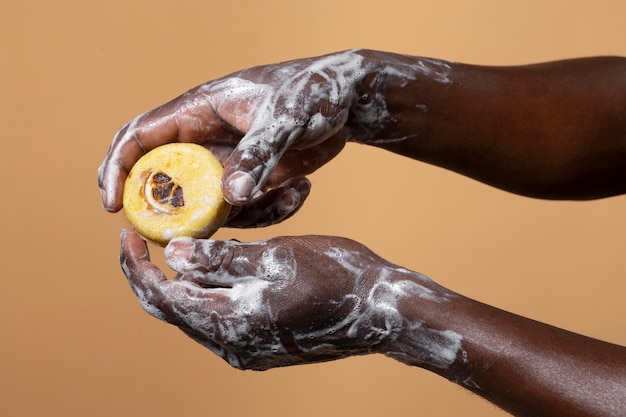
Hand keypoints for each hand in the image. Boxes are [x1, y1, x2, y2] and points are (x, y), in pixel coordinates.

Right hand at [99, 50, 376, 223]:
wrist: (346, 100)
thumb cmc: (312, 92)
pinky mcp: (253, 180)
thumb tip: (230, 199)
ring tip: (290, 193)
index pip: (138, 138)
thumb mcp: (283, 119)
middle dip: (180, 214)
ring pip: (211, 207)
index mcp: (197, 113)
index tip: (112, 206)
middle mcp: (206, 141)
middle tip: (205, 235)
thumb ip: (257, 156)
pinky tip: (302, 191)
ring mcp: (229, 164)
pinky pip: (246, 210)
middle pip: (169, 184)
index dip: (116, 170)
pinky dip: (271, 211)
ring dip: (244, 216)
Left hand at [119, 228, 454, 369]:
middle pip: (173, 310)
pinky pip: (219, 318)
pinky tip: (213, 265)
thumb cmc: (336, 276)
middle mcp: (233, 345)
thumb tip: (174, 253)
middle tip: (141, 237)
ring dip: (181, 281)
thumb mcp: (276, 256)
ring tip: (177, 243)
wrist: (379, 311)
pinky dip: (207, 291)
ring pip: (196, 313)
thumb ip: (222, 258)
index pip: (164, 297)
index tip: (127, 234)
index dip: (138, 266)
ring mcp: (248, 348)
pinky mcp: (261, 344)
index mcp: (233, 322)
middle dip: (152, 274)